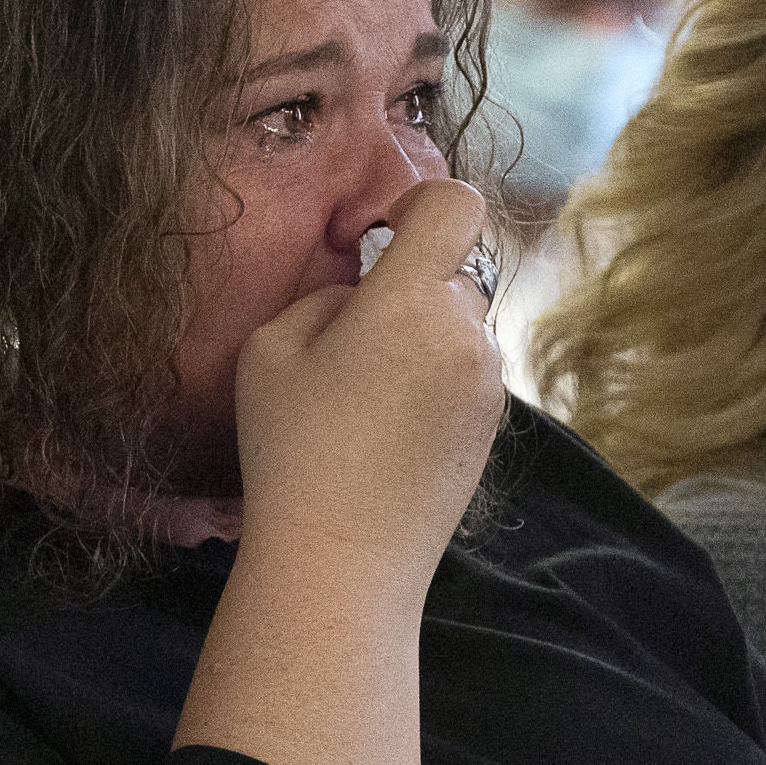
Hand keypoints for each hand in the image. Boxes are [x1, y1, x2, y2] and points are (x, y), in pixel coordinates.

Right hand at [230, 177, 503, 590]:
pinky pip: (470, 372)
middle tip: (360, 338)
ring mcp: (488, 383)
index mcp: (410, 301)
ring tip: (372, 395)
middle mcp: (465, 334)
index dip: (423, 205)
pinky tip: (394, 427)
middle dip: (415, 286)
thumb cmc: (293, 450)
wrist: (343, 560)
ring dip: (428, 337)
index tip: (387, 236)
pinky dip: (439, 379)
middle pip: (457, 271)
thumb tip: (363, 296)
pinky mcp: (493, 425)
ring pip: (464, 326)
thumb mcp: (272, 350)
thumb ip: (327, 298)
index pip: (457, 206)